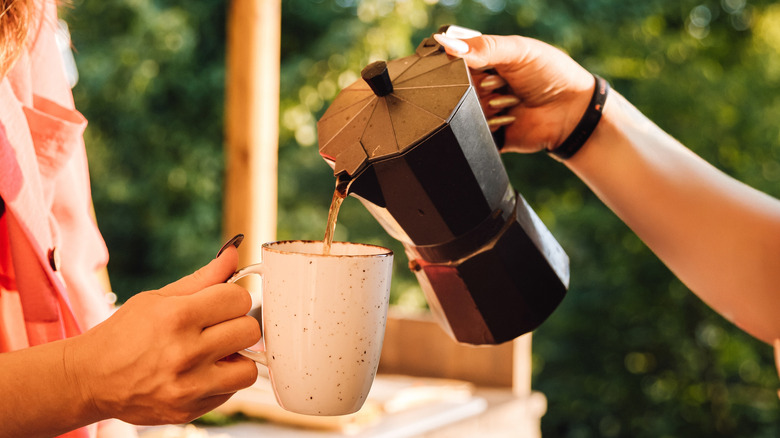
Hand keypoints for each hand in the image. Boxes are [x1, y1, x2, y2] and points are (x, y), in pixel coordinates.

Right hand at [66, 246, 260, 424]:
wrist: (90, 379)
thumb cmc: (125, 334)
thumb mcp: (158, 298)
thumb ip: (203, 278)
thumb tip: (234, 254)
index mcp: (177, 317)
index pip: (239, 298)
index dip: (233, 297)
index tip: (221, 302)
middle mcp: (185, 353)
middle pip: (249, 331)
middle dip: (237, 325)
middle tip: (217, 328)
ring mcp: (189, 387)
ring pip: (249, 369)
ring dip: (236, 358)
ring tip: (214, 353)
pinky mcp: (189, 411)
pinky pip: (231, 392)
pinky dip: (221, 381)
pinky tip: (199, 373)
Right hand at [434, 33, 594, 153]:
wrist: (573, 111)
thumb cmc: (550, 74)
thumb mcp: (517, 50)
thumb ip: (482, 47)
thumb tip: (444, 41)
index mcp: (484, 62)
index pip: (455, 61)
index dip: (460, 64)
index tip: (478, 66)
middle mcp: (479, 86)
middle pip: (456, 88)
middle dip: (477, 87)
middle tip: (499, 84)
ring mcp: (483, 111)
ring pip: (462, 111)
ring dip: (487, 105)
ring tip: (512, 99)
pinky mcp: (488, 135)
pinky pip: (473, 134)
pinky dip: (489, 125)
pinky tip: (510, 117)